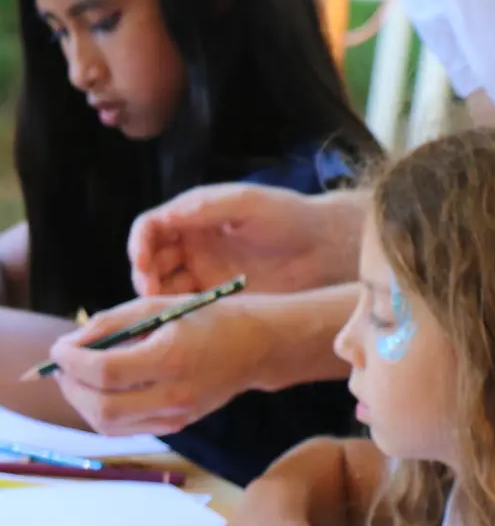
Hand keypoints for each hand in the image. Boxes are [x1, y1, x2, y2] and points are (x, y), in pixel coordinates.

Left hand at [48, 294, 267, 435]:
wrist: (257, 346)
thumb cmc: (210, 317)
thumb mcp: (161, 307)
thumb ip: (112, 323)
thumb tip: (69, 344)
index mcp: (173, 358)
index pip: (104, 371)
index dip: (71, 361)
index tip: (58, 348)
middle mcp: (175, 394)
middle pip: (101, 407)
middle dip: (71, 386)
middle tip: (63, 366)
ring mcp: (177, 415)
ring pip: (109, 425)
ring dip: (83, 402)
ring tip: (79, 377)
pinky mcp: (178, 424)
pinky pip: (127, 427)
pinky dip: (105, 411)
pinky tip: (106, 389)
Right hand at [127, 183, 363, 296]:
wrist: (324, 248)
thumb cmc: (289, 216)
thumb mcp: (248, 203)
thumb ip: (207, 207)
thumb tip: (166, 216)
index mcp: (195, 217)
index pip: (151, 228)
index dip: (139, 244)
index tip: (143, 262)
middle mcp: (195, 245)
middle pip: (150, 260)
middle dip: (144, 274)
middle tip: (150, 293)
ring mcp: (205, 272)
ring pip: (163, 287)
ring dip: (154, 299)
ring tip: (161, 310)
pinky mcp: (219, 297)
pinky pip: (187, 307)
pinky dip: (175, 315)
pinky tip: (178, 322)